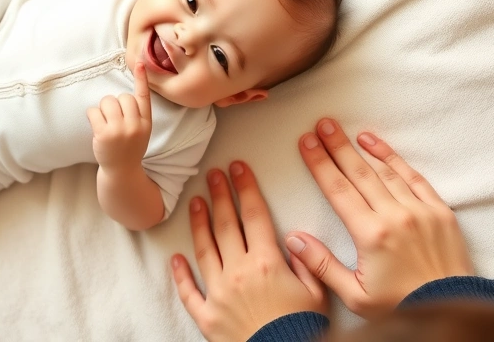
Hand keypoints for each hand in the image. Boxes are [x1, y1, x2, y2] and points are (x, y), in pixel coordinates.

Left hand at [87, 62, 151, 169]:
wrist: (122, 171)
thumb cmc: (130, 147)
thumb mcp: (142, 131)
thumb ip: (137, 114)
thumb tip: (123, 95)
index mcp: (146, 123)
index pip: (143, 97)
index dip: (141, 79)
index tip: (141, 63)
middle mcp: (135, 125)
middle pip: (122, 97)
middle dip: (115, 104)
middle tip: (113, 119)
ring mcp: (119, 130)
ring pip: (107, 101)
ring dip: (103, 108)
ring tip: (105, 122)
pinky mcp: (104, 134)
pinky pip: (93, 111)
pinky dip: (92, 115)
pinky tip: (96, 126)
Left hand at [172, 162, 326, 341]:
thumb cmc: (302, 332)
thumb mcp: (317, 296)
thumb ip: (306, 264)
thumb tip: (292, 241)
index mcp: (267, 263)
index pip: (254, 215)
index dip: (246, 188)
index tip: (239, 168)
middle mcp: (239, 272)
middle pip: (225, 225)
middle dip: (219, 196)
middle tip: (213, 175)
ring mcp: (218, 293)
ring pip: (204, 250)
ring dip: (199, 223)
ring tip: (195, 202)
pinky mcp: (206, 316)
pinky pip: (188, 291)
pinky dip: (180, 274)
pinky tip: (176, 258)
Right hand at [287, 119, 473, 316]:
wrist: (450, 309)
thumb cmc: (401, 306)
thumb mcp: (354, 296)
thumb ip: (322, 265)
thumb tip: (294, 239)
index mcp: (371, 235)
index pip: (338, 190)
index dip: (320, 164)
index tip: (307, 143)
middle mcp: (395, 216)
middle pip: (359, 173)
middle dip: (337, 147)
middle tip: (323, 125)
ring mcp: (420, 211)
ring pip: (386, 171)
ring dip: (364, 149)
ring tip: (347, 131)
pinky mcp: (440, 212)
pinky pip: (414, 178)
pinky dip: (395, 160)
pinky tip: (380, 147)